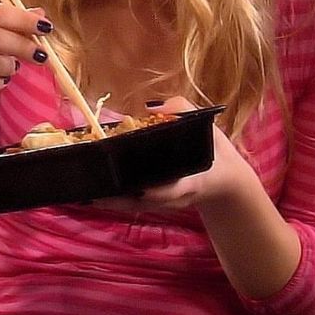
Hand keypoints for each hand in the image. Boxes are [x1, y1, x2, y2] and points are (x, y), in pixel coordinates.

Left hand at [94, 96, 248, 212]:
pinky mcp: (159, 203)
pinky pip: (136, 205)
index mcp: (193, 180)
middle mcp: (177, 197)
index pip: (175, 189)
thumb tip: (152, 107)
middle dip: (122, 199)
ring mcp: (167, 203)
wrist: (226, 183)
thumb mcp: (208, 127)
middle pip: (146, 202)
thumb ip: (183, 111)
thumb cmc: (216, 152)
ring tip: (88, 193)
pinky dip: (117, 201)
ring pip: (137, 207)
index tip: (142, 189)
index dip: (158, 191)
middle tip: (97, 191)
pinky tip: (96, 193)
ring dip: (113, 203)